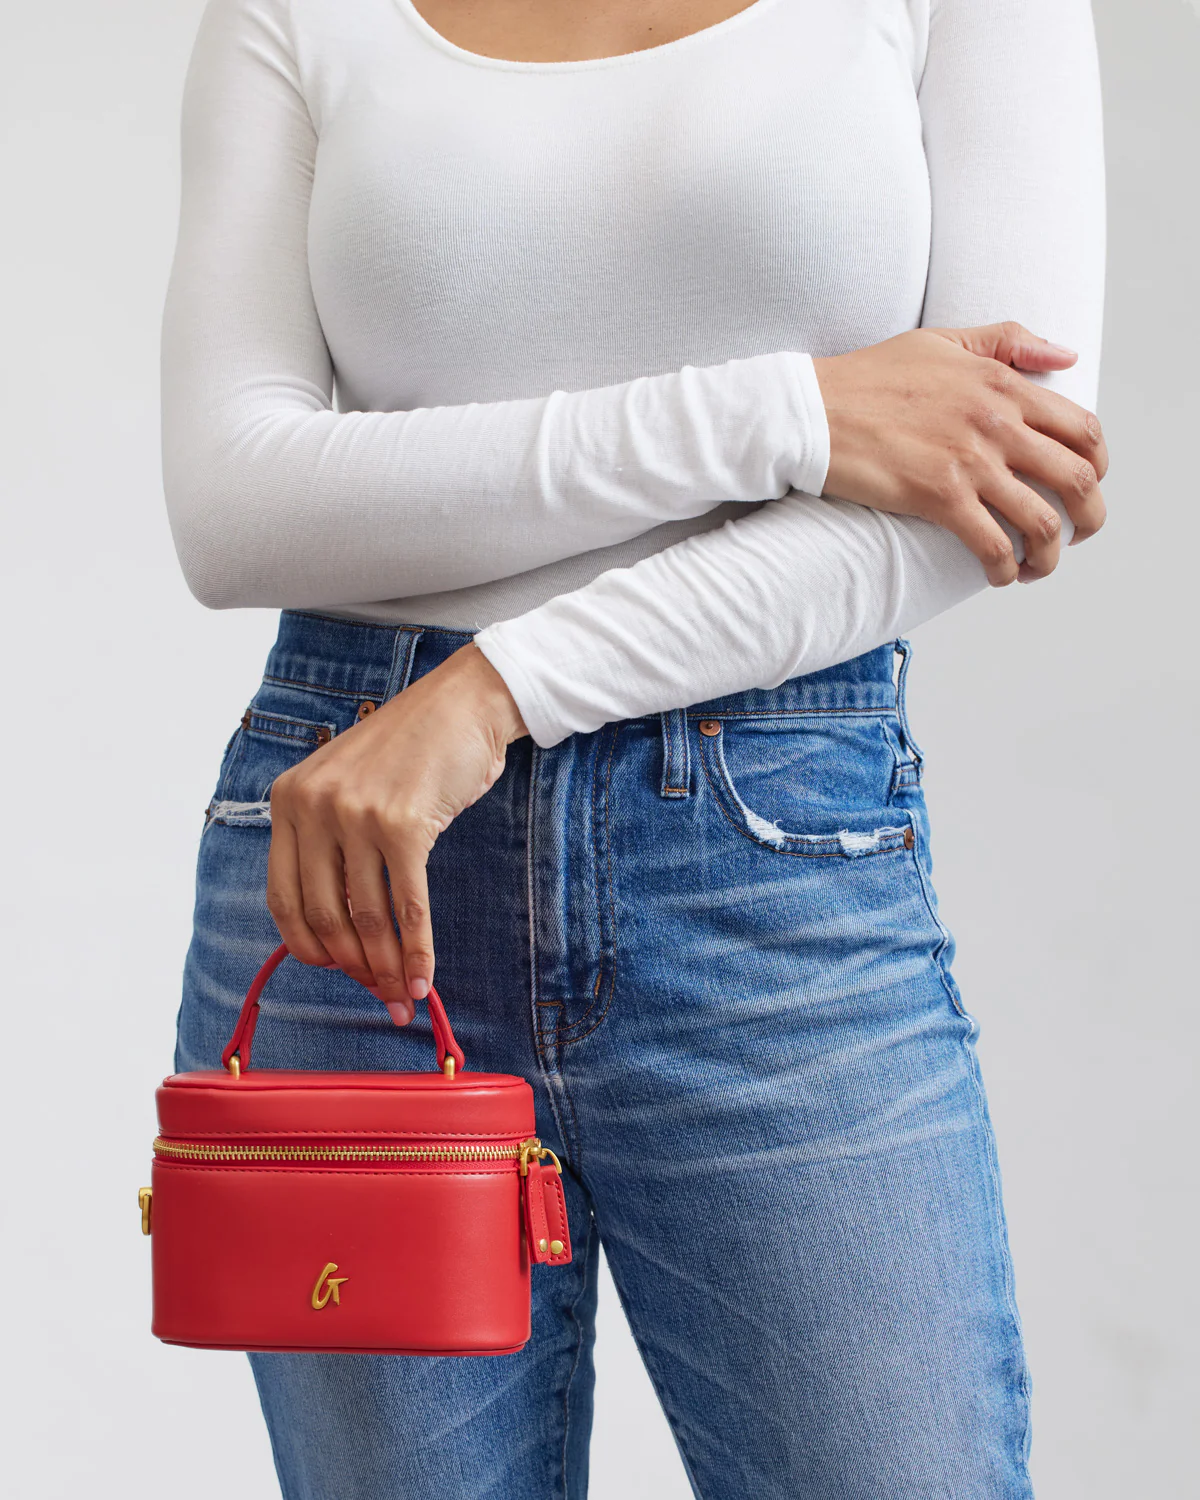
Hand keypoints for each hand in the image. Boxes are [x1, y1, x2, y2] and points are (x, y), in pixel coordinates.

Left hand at [266, 643, 527, 1019]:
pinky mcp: (404, 825)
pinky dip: (417, 951)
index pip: (282, 895)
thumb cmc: (412, 750)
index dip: (308, 945)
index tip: (335, 970)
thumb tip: (340, 931)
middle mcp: (314, 806)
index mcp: (289, 799)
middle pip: (323, 914)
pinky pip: (407, 906)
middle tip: (376, 994)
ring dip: (386, 967)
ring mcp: (357, 814)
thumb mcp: (347, 784)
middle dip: (352, 966)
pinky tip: (423, 978)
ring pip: (365, 917)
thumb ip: (330, 840)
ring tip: (401, 995)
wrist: (463, 705)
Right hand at [812, 322, 1107, 585]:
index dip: (1096, 466)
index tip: (1084, 486)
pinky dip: (1004, 570)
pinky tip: (997, 576)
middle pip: (1077, 479)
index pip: (1083, 429)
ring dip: (1050, 555)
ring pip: (1042, 521)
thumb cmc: (868, 377)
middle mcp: (997, 422)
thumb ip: (1008, 341)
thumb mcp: (943, 340)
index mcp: (1003, 384)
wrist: (812, 410)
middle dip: (1089, 518)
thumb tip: (1067, 359)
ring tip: (1036, 567)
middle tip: (1076, 536)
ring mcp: (970, 462)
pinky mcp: (939, 496)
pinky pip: (993, 545)